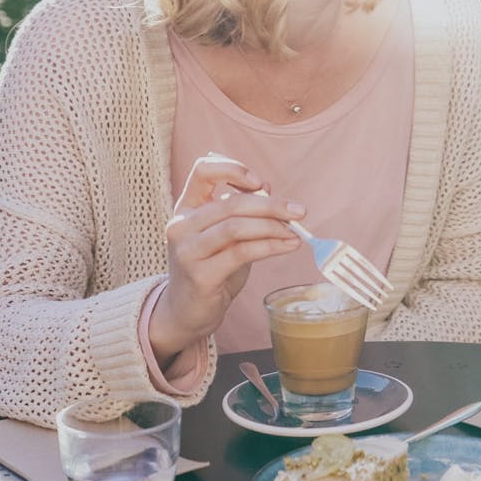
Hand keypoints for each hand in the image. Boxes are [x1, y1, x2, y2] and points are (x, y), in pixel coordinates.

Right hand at [148, 153, 303, 364]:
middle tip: (300, 211)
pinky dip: (271, 246)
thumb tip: (268, 188)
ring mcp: (187, 250)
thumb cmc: (211, 268)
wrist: (188, 311)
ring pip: (236, 226)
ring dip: (273, 227)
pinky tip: (289, 246)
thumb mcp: (227, 235)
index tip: (260, 183)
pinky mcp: (200, 274)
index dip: (233, 169)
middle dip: (271, 205)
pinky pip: (242, 252)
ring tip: (296, 232)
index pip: (203, 170)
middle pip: (230, 202)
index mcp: (186, 207)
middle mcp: (181, 225)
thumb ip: (242, 212)